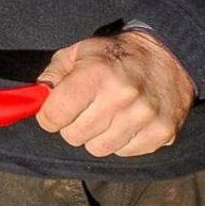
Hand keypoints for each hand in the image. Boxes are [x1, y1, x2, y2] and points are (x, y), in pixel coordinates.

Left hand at [35, 30, 193, 157]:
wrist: (169, 56)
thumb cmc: (115, 55)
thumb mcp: (77, 52)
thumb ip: (52, 75)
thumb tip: (35, 100)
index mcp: (96, 74)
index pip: (56, 114)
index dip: (48, 116)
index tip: (52, 113)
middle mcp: (122, 97)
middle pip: (75, 135)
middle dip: (71, 126)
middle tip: (81, 112)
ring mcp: (145, 117)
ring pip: (99, 148)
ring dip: (96, 136)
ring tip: (104, 116)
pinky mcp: (163, 133)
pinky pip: (125, 152)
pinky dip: (121, 141)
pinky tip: (125, 122)